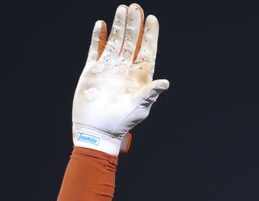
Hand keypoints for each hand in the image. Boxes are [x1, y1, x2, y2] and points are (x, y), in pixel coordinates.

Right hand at [72, 4, 168, 154]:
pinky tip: (101, 24)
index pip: (147, 50)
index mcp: (140, 76)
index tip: (152, 19)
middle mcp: (126, 70)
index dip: (150, 35)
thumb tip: (166, 83)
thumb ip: (151, 92)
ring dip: (118, 26)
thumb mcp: (140, 106)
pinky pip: (96, 49)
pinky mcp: (93, 71)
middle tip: (135, 7)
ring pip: (115, 41)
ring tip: (122, 9)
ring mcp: (109, 69)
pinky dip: (98, 37)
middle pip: (131, 41)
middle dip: (134, 24)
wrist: (97, 130)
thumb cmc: (122, 121)